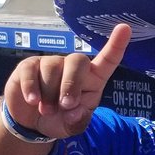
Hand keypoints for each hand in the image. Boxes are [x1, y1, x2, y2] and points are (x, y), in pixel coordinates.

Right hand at [3, 23, 131, 138]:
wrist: (33, 123)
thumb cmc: (60, 120)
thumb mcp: (73, 126)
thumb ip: (78, 121)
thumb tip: (74, 111)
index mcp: (92, 80)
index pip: (107, 60)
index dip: (116, 45)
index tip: (124, 28)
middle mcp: (74, 67)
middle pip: (77, 62)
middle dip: (71, 84)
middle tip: (65, 106)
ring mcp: (52, 63)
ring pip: (53, 68)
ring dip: (50, 94)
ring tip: (46, 111)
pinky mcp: (30, 66)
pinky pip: (31, 71)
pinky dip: (31, 88)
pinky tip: (32, 101)